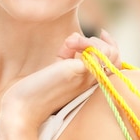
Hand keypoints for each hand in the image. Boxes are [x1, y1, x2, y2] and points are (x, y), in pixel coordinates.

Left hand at [0, 30, 120, 128]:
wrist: (24, 106)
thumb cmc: (37, 90)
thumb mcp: (59, 68)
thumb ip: (70, 56)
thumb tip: (76, 36)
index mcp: (90, 84)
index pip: (115, 64)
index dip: (111, 45)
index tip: (101, 33)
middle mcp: (94, 83)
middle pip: (115, 57)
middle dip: (99, 41)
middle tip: (74, 41)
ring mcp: (90, 79)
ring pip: (110, 53)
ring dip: (91, 41)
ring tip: (69, 43)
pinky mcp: (82, 73)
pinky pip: (98, 52)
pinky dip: (84, 42)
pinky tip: (68, 44)